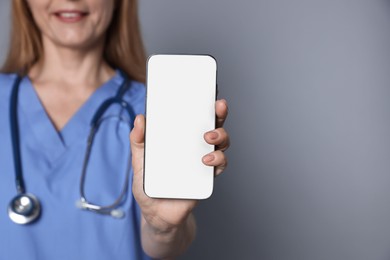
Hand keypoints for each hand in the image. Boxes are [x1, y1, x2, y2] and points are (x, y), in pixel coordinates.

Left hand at [130, 99, 229, 232]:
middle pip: (213, 126)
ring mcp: (202, 161)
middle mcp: (194, 147)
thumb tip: (140, 118)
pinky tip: (206, 160)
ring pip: (221, 143)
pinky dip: (217, 160)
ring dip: (220, 136)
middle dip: (219, 114)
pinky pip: (219, 165)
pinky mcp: (206, 177)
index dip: (204, 104)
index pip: (195, 118)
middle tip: (218, 107)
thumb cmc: (149, 185)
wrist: (156, 214)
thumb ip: (138, 141)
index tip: (209, 91)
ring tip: (208, 137)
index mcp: (180, 139)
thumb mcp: (139, 160)